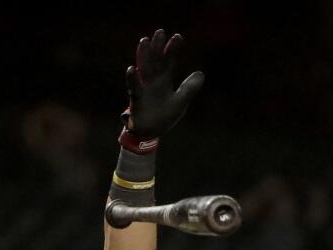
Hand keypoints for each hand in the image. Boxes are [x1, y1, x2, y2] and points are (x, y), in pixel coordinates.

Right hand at [121, 29, 203, 150]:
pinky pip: (134, 87)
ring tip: (144, 41)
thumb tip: (201, 73)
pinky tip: (131, 68)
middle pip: (155, 61)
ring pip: (143, 69)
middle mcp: (153, 82)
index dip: (172, 50)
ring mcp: (144, 89)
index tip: (177, 36)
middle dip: (156, 47)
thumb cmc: (164, 117)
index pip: (168, 62)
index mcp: (164, 81)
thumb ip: (189, 88)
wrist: (150, 134)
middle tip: (159, 32)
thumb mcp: (180, 102)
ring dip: (142, 55)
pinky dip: (132, 78)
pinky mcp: (136, 100)